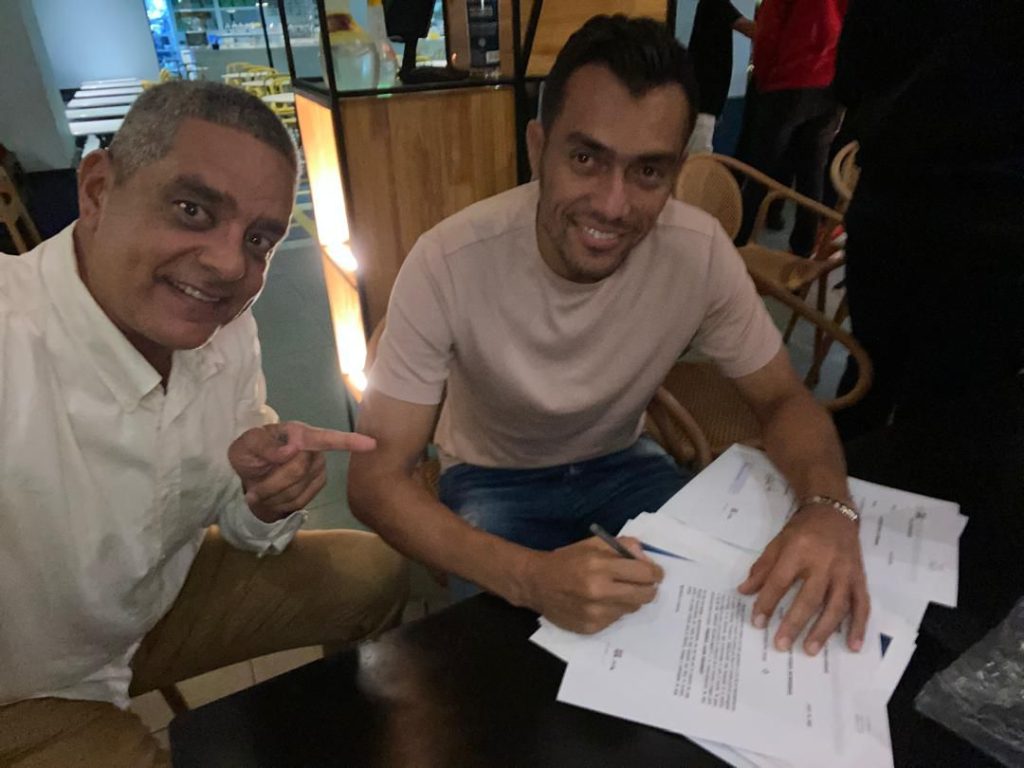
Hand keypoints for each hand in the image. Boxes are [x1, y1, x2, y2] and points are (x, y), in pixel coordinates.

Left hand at [228, 421, 376, 521]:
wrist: (251, 475)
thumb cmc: (249, 454)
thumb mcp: (243, 446)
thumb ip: (263, 445)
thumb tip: (293, 449)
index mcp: (299, 434)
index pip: (327, 438)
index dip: (350, 441)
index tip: (371, 444)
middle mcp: (314, 451)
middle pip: (297, 470)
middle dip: (271, 483)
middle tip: (252, 488)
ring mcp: (318, 470)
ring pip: (297, 490)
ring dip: (272, 496)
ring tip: (259, 491)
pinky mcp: (317, 487)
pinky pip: (299, 502)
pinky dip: (279, 505)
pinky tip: (272, 497)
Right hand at [523, 536, 663, 633]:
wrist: (537, 584)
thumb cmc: (567, 560)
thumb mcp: (593, 544)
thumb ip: (623, 546)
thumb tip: (647, 559)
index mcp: (599, 566)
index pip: (644, 573)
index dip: (655, 573)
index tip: (656, 573)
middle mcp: (599, 591)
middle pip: (644, 595)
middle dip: (649, 588)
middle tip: (644, 584)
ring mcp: (595, 613)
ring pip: (632, 608)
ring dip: (630, 599)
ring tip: (616, 591)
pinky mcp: (591, 628)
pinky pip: (616, 619)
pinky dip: (614, 610)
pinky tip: (601, 602)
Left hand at [738, 506, 868, 654]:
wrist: (833, 514)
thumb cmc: (802, 530)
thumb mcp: (777, 543)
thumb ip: (762, 569)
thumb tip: (744, 592)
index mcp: (799, 551)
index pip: (780, 581)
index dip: (767, 602)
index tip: (757, 622)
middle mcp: (824, 563)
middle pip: (809, 598)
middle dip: (794, 623)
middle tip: (781, 644)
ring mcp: (845, 573)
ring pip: (836, 606)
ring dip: (823, 630)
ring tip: (810, 649)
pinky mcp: (860, 578)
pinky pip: (862, 605)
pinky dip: (858, 626)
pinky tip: (852, 645)